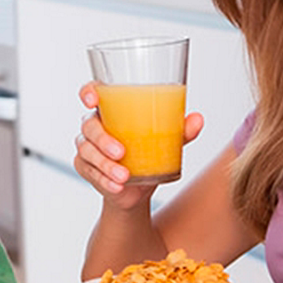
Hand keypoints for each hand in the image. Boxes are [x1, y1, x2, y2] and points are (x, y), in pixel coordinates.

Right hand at [72, 82, 204, 209]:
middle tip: (121, 152)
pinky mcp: (85, 168)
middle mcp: (95, 126)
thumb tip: (197, 119)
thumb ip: (180, 131)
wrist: (138, 190)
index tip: (93, 100)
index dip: (88, 92)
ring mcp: (87, 147)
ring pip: (87, 151)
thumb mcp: (167, 142)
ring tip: (124, 176)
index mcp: (111, 111)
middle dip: (103, 140)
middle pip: (89, 126)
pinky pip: (89, 172)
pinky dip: (103, 180)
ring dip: (105, 164)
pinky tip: (116, 186)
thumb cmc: (148, 155)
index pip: (93, 92)